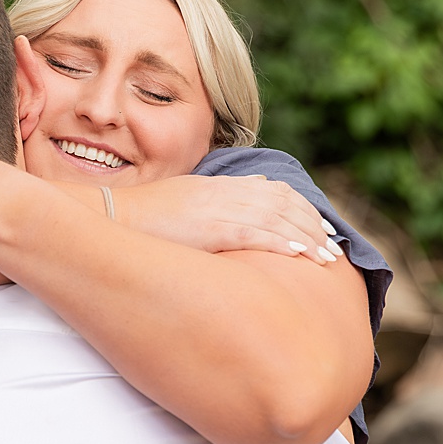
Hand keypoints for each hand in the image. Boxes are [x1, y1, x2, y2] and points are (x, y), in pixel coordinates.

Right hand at [119, 176, 344, 263]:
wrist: (110, 217)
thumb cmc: (141, 220)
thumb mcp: (182, 204)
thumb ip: (213, 203)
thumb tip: (241, 204)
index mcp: (217, 187)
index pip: (270, 192)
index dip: (299, 209)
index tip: (318, 228)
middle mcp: (223, 193)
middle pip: (281, 203)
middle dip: (311, 225)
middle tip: (332, 247)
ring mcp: (217, 209)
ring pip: (276, 218)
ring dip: (306, 237)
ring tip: (327, 257)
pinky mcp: (210, 228)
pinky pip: (255, 233)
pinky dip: (282, 242)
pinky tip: (301, 254)